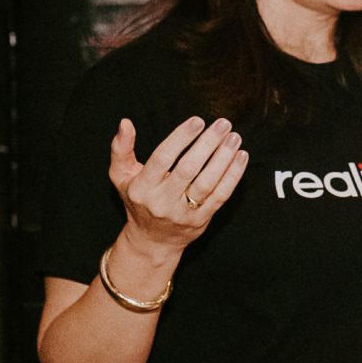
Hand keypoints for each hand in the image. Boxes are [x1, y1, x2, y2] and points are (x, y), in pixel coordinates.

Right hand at [109, 116, 247, 254]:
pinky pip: (220, 196)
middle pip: (188, 169)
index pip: (162, 158)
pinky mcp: (201, 220)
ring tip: (234, 137)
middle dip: (208, 144)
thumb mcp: (120, 176)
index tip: (197, 121)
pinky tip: (241, 156)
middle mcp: (162, 202)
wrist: (152, 241)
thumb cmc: (138, 200)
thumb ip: (120, 149)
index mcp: (142, 188)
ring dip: (224, 158)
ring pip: (207, 183)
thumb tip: (125, 122)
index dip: (180, 138)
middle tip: (223, 123)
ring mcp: (183, 213)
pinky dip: (233, 176)